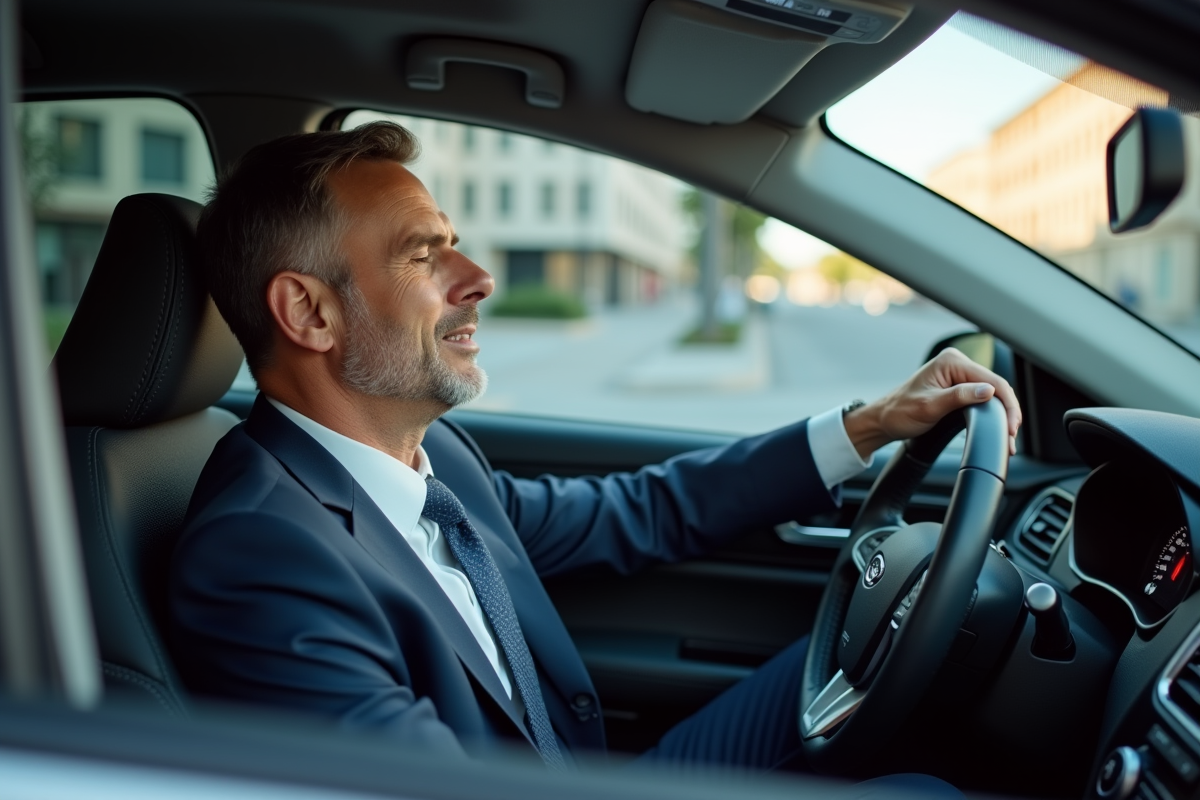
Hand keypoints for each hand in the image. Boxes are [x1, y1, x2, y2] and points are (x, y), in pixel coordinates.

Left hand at [843, 347, 1022, 459]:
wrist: (884, 420)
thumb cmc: (900, 412)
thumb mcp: (929, 406)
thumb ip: (959, 397)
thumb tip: (988, 392)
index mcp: (951, 361)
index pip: (991, 380)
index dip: (1006, 404)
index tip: (1011, 427)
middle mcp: (957, 364)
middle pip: (996, 386)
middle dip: (1007, 412)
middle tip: (1011, 436)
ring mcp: (959, 375)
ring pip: (992, 394)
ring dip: (1002, 414)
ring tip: (1008, 436)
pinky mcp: (959, 388)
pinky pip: (982, 399)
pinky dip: (991, 414)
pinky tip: (998, 426)